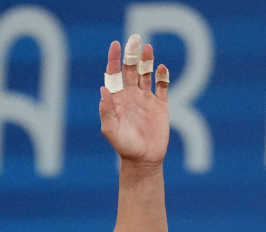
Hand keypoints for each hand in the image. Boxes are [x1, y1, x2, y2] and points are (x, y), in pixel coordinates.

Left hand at [99, 38, 168, 165]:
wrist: (143, 159)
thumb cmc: (123, 146)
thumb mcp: (110, 130)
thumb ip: (107, 110)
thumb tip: (103, 89)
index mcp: (117, 100)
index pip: (114, 75)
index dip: (114, 60)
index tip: (115, 45)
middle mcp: (130, 96)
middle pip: (130, 70)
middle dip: (131, 55)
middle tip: (134, 39)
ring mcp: (146, 99)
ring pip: (146, 74)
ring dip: (146, 61)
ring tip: (147, 47)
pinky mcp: (161, 104)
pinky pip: (162, 86)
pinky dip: (163, 76)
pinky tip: (161, 68)